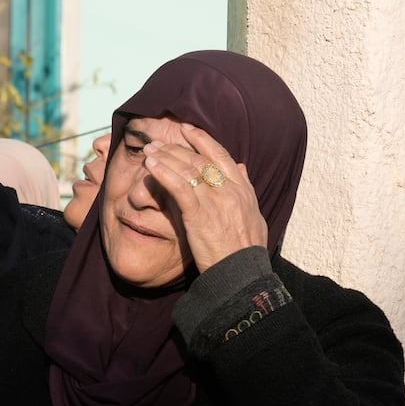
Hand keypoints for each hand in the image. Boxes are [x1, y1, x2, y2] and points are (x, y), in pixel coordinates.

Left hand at [140, 123, 266, 270]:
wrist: (242, 276)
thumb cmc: (246, 251)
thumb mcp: (255, 216)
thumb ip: (247, 189)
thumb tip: (242, 167)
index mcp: (243, 190)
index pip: (221, 156)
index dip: (202, 139)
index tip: (186, 129)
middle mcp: (230, 191)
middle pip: (200, 160)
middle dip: (176, 148)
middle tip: (157, 142)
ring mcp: (215, 201)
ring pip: (188, 169)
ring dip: (165, 157)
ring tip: (149, 151)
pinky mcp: (199, 214)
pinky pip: (179, 187)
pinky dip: (164, 173)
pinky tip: (151, 166)